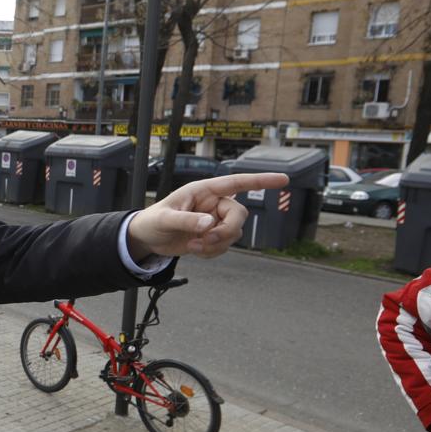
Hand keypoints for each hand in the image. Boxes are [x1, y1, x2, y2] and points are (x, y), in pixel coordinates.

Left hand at [127, 172, 288, 258]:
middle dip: (227, 231)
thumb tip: (209, 223)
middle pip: (240, 215)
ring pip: (234, 233)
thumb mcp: (165, 220)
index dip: (261, 181)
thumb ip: (186, 221)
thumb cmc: (152, 221)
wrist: (147, 239)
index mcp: (204, 191)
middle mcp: (213, 204)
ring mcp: (214, 220)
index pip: (237, 183)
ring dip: (216, 244)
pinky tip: (195, 249)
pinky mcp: (212, 236)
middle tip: (206, 240)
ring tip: (193, 246)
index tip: (283, 179)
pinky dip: (212, 252)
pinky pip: (225, 245)